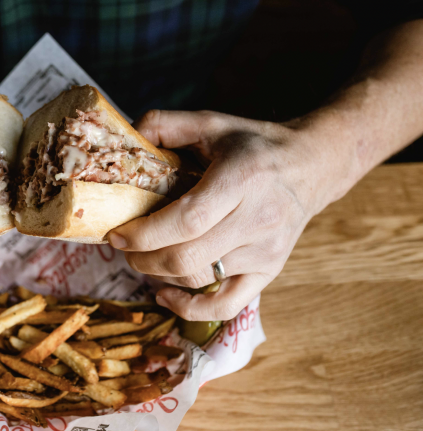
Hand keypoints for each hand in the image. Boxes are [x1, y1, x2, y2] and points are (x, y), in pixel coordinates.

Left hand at [108, 110, 334, 320]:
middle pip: (188, 257)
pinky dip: (189, 308)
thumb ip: (165, 124)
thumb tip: (127, 138)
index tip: (117, 234)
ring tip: (143, 257)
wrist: (313, 165)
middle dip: (143, 258)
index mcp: (241, 180)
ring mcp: (266, 252)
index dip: (145, 234)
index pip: (187, 221)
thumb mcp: (212, 122)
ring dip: (158, 274)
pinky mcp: (269, 272)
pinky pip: (226, 306)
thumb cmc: (254, 144)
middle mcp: (257, 220)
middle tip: (124, 246)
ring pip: (199, 279)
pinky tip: (165, 294)